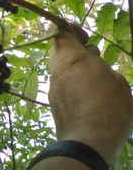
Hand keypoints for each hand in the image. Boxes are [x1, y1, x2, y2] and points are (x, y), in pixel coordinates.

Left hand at [48, 23, 131, 164]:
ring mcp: (53, 86)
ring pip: (61, 67)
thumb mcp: (115, 80)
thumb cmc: (109, 106)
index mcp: (71, 58)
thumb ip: (100, 65)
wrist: (89, 141)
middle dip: (76, 48)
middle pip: (60, 49)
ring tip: (96, 75)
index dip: (69, 28)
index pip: (58, 32)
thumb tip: (92, 62)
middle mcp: (57, 70)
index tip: (84, 36)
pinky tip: (89, 92)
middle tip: (93, 55)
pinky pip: (62, 83)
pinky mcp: (54, 101)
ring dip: (76, 65)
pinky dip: (73, 81)